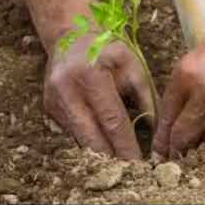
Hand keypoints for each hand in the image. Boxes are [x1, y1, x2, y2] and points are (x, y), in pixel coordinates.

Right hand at [44, 34, 156, 159]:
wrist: (70, 35)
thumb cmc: (107, 49)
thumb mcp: (132, 65)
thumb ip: (145, 97)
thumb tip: (155, 129)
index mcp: (90, 76)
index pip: (112, 120)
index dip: (126, 145)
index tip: (139, 162)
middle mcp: (66, 90)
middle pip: (91, 137)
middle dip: (112, 156)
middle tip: (131, 169)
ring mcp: (54, 101)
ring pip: (80, 138)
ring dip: (100, 152)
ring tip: (119, 158)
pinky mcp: (49, 108)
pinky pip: (72, 132)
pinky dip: (89, 139)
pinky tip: (102, 141)